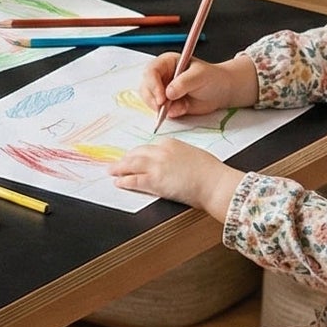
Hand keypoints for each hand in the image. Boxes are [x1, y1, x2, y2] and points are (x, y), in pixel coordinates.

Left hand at [109, 139, 241, 218]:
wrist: (215, 183)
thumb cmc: (211, 172)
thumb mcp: (194, 156)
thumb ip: (180, 157)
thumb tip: (175, 165)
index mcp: (171, 144)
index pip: (148, 147)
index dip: (139, 154)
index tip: (133, 157)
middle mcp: (161, 152)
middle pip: (137, 154)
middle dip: (126, 159)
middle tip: (118, 164)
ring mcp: (156, 165)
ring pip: (131, 165)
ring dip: (119, 168)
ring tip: (111, 171)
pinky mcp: (155, 180)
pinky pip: (134, 180)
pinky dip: (124, 181)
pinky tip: (118, 182)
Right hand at [137, 50, 255, 122]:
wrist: (221, 92)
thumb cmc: (212, 78)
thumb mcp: (200, 76)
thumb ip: (183, 83)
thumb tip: (168, 93)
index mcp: (167, 62)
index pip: (151, 71)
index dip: (153, 85)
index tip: (161, 98)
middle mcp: (161, 76)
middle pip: (145, 87)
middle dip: (153, 99)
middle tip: (164, 108)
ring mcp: (162, 90)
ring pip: (149, 100)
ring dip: (160, 108)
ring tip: (180, 107)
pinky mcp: (166, 104)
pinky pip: (160, 111)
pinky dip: (169, 113)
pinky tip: (183, 109)